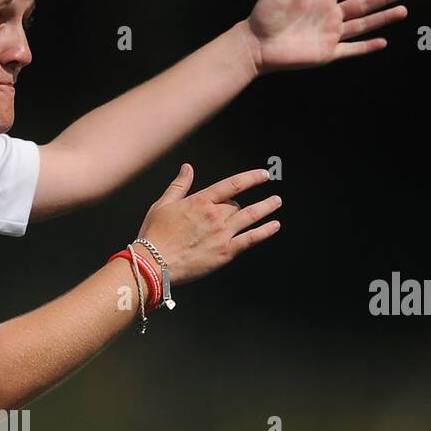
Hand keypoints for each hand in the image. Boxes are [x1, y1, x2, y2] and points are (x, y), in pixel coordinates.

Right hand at [137, 163, 280, 284]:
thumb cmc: (154, 235)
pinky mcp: (225, 252)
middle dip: (240, 205)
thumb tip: (187, 168)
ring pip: (250, 216)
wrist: (154, 263)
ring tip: (276, 202)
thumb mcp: (162, 204)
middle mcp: (215, 215)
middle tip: (245, 207)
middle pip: (236, 205)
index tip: (263, 175)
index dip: (251, 178)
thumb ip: (179, 185)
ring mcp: (222, 234)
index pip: (232, 184)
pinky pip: (250, 238)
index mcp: (200, 201)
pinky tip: (274, 226)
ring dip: (266, 208)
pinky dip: (265, 231)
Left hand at [241, 0, 408, 73]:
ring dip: (382, 18)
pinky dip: (366, 47)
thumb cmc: (264, 15)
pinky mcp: (326, 52)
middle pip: (363, 3)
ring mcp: (329, 34)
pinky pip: (351, 49)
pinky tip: (382, 42)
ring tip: (402, 10)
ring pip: (363, 25)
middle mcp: (329, 15)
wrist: (255, 44)